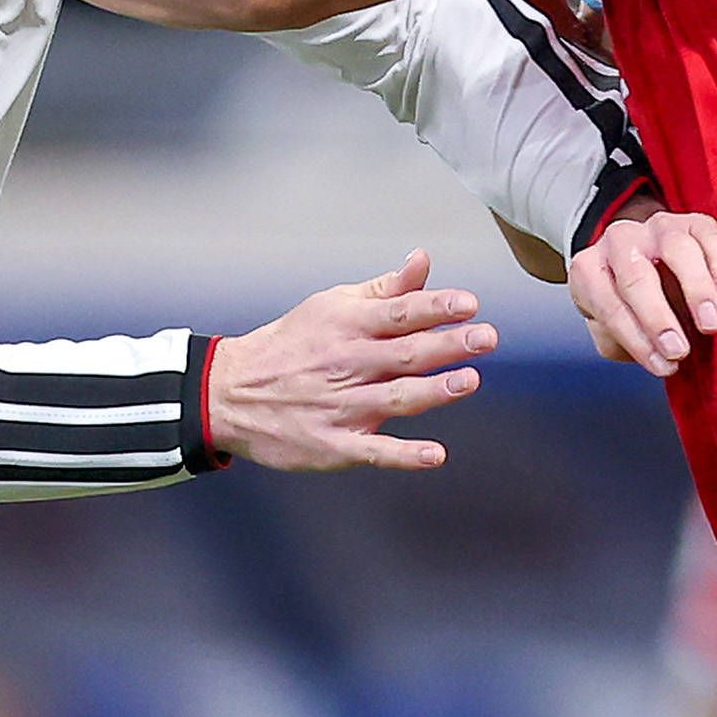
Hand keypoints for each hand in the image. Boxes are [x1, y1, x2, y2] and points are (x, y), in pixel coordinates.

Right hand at [208, 250, 495, 470]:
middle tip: (486, 338)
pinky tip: (434, 455)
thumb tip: (423, 260)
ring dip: (433, 391)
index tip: (469, 304)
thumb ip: (385, 290)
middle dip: (448, 345)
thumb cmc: (292, 344)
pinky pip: (373, 451)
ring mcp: (340, 407)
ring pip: (394, 399)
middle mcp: (346, 364)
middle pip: (404, 353)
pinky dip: (403, 454)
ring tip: (468, 381)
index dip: (436, 307)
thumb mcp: (332, 307)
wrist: (230, 392)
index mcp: (346, 325)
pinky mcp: (333, 444)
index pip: (399, 313)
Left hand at [572, 203, 716, 376]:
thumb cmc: (626, 306)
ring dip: (695, 290)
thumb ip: (624, 341)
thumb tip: (656, 354)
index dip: (636, 339)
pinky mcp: (692, 221)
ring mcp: (656, 227)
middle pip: (636, 276)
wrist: (645, 262)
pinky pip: (708, 235)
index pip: (608, 306)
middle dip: (658, 317)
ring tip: (711, 324)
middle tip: (680, 350)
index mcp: (589, 269)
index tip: (663, 365)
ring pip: (676, 248)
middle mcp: (619, 241)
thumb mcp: (611, 329)